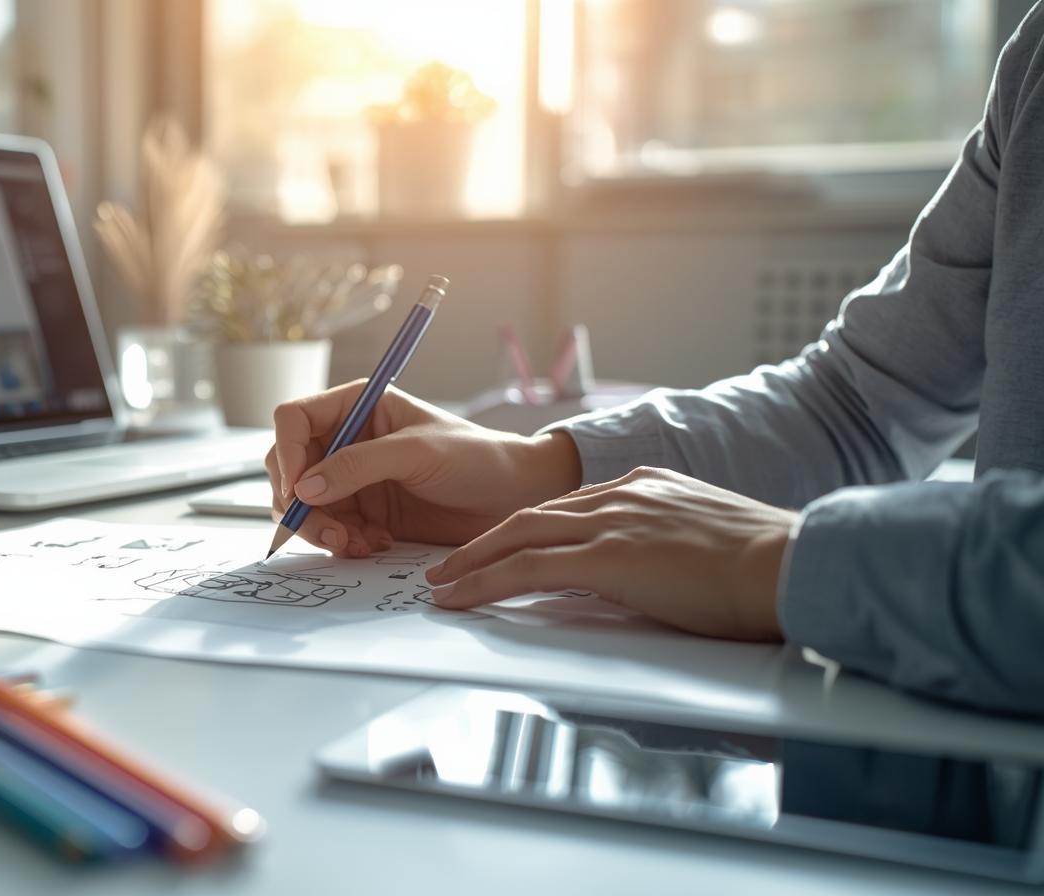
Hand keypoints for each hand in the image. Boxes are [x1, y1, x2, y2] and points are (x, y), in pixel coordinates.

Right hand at [265, 381, 581, 556]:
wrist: (514, 498)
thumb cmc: (477, 458)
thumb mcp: (417, 453)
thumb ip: (359, 465)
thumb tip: (306, 486)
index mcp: (356, 406)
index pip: (294, 419)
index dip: (288, 452)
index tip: (298, 488)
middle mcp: (347, 439)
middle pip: (290, 466)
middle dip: (299, 502)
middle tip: (326, 531)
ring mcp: (353, 478)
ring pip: (305, 504)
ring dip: (322, 529)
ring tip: (355, 543)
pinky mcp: (365, 512)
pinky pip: (331, 529)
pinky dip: (343, 541)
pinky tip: (374, 545)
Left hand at [425, 467, 796, 640]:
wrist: (794, 563)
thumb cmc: (767, 566)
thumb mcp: (707, 539)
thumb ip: (668, 544)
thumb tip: (655, 571)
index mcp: (645, 486)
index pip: (568, 506)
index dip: (527, 528)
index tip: (502, 544)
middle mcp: (621, 494)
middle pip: (530, 515)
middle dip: (483, 541)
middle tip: (448, 564)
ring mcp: (611, 522)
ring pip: (518, 537)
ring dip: (471, 563)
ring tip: (440, 585)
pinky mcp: (608, 557)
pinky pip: (528, 568)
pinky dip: (485, 582)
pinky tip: (460, 598)